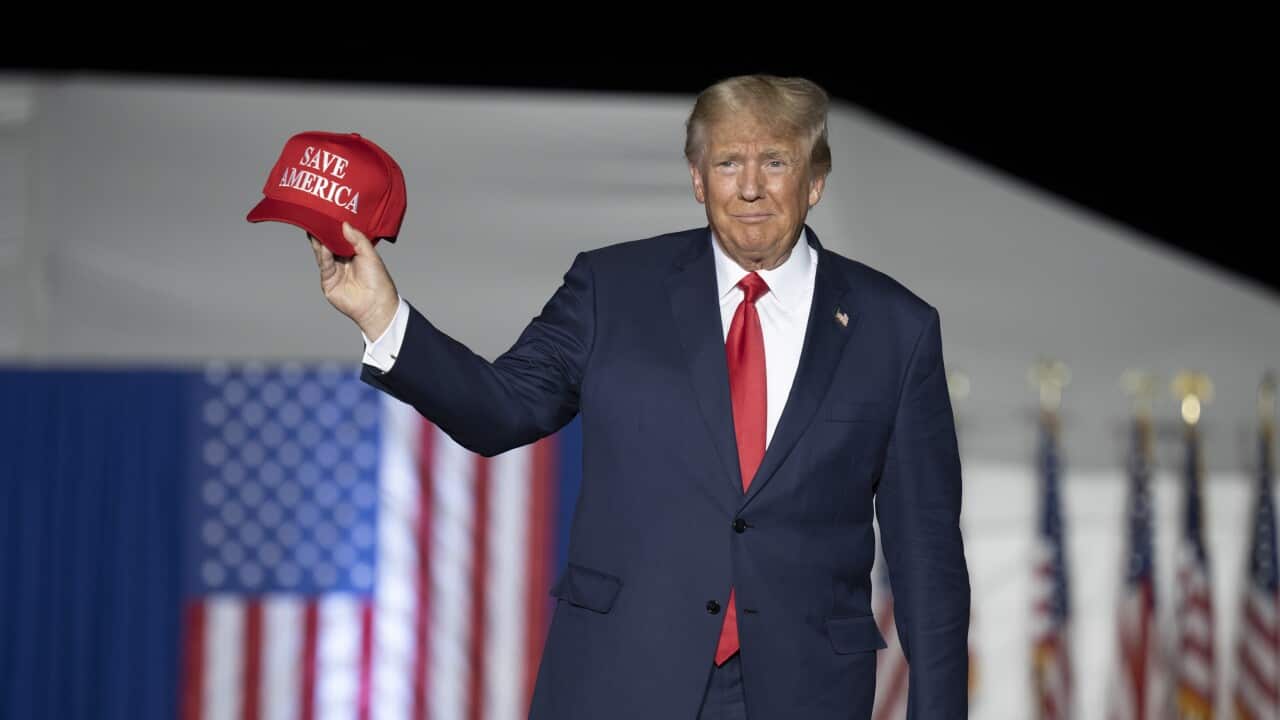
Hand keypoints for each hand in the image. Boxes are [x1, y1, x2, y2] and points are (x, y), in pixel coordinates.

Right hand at [308, 222, 399, 339]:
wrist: (376, 305)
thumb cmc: (378, 280)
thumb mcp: (370, 254)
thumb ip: (357, 238)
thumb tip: (345, 224)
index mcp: (354, 254)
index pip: (341, 237)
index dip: (335, 227)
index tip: (328, 214)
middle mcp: (342, 261)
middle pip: (329, 243)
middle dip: (323, 232)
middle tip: (316, 217)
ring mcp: (334, 271)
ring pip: (323, 252)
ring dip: (319, 240)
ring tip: (315, 226)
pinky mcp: (328, 281)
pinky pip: (324, 264)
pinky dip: (323, 253)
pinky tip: (322, 244)